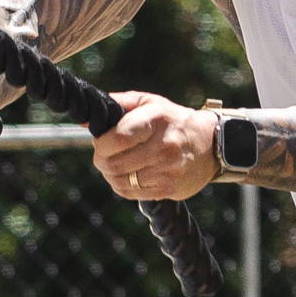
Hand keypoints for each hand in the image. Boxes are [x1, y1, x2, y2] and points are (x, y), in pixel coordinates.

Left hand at [91, 91, 219, 202]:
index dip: (102, 143)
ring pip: (120, 181)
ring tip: (116, 165)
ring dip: (111, 175)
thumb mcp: (149, 103)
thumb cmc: (172, 120)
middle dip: (102, 160)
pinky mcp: (169, 189)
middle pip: (115, 164)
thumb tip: (86, 117)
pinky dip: (123, 186)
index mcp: (157, 120)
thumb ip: (118, 104)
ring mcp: (168, 170)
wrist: (210, 145)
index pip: (119, 137)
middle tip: (104, 155)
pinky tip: (129, 175)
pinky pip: (132, 194)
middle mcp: (164, 146)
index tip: (100, 141)